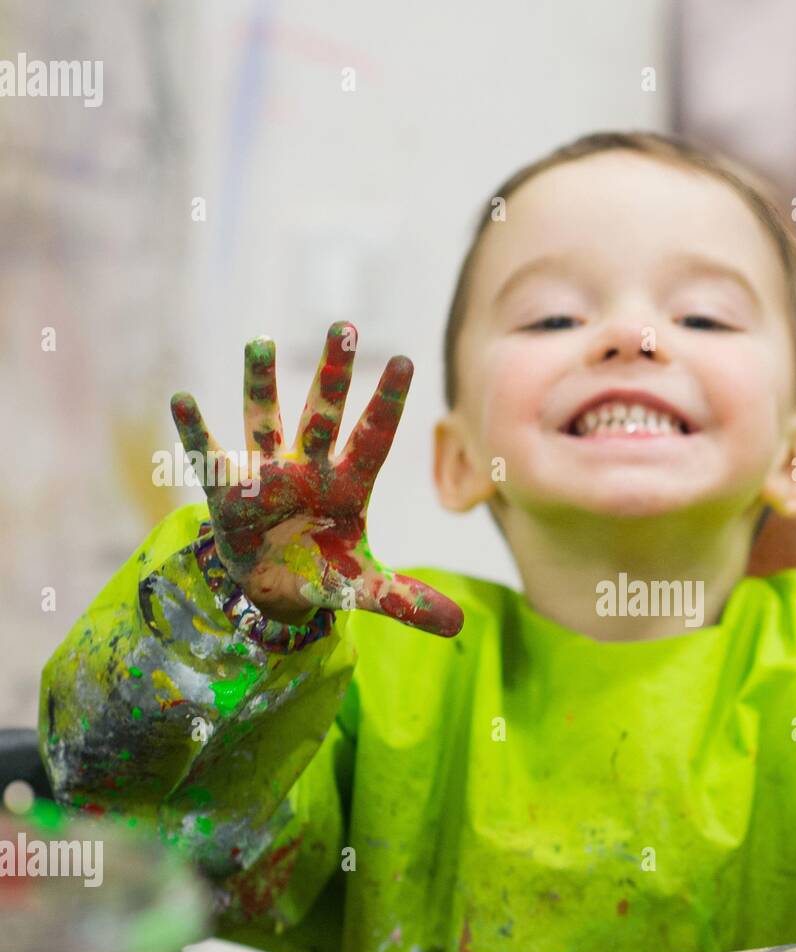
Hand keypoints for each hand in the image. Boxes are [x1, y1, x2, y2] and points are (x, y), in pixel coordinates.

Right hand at [169, 321, 462, 634]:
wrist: (278, 589)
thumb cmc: (327, 575)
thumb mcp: (367, 590)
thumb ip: (409, 601)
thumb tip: (457, 625)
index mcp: (349, 485)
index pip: (374, 438)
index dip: (388, 403)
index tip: (406, 359)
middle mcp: (310, 468)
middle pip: (324, 413)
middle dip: (332, 374)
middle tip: (345, 326)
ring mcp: (268, 473)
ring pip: (266, 419)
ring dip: (261, 385)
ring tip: (259, 343)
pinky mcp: (229, 489)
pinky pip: (210, 454)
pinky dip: (195, 430)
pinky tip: (182, 399)